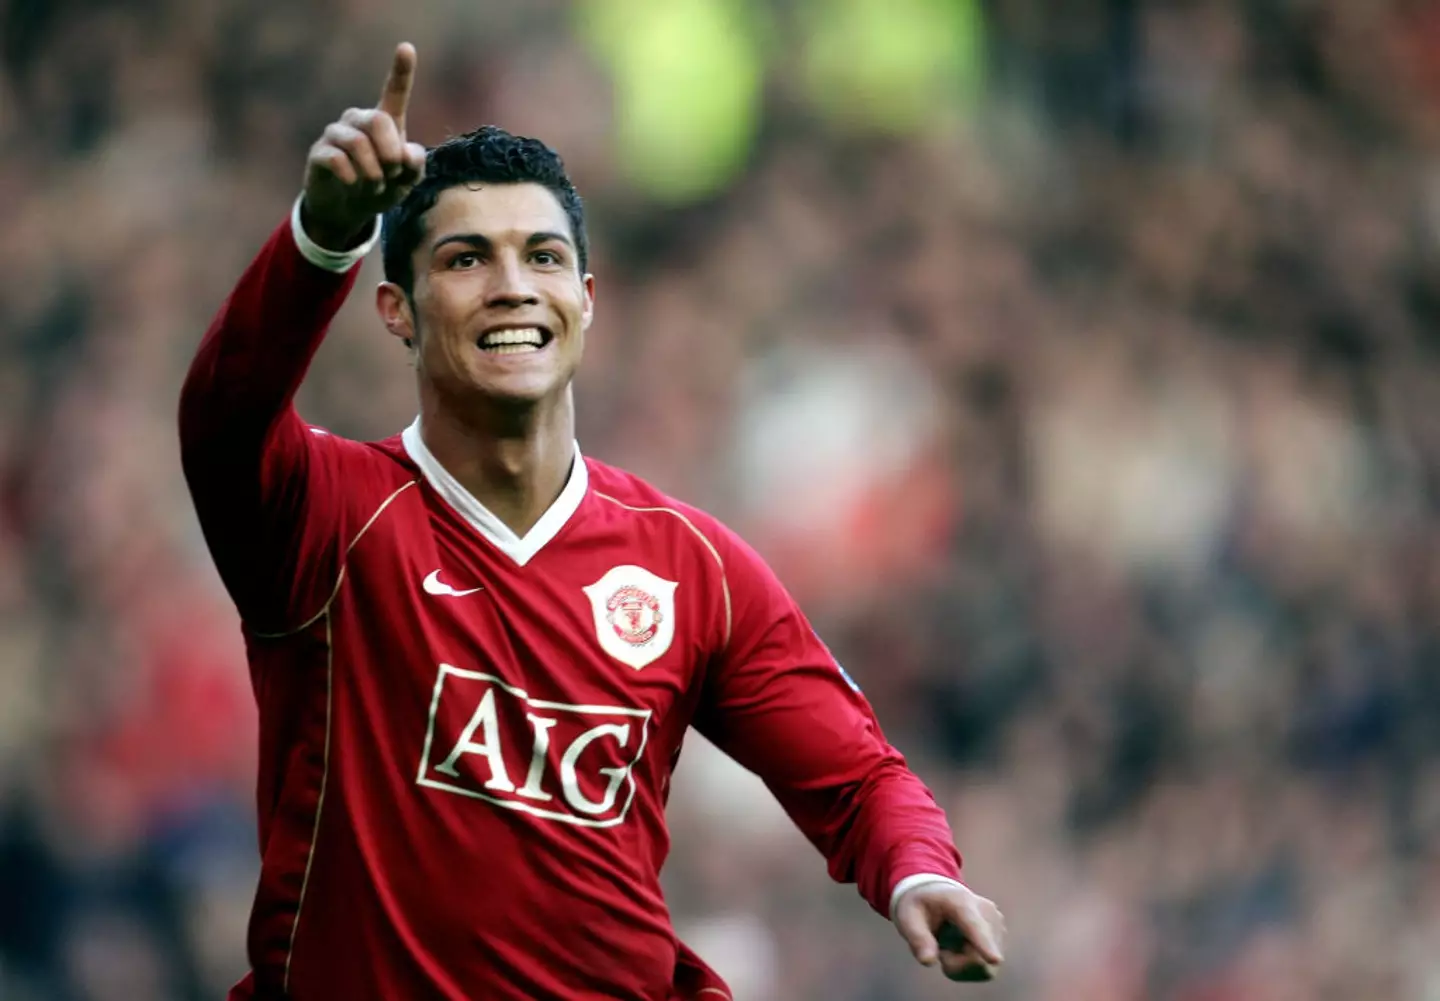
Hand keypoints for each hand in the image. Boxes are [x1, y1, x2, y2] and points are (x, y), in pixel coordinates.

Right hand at [301, 42, 427, 249]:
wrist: (348, 210)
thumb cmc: (381, 188)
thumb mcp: (406, 182)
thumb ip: (414, 166)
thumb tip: (407, 152)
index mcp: (385, 122)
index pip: (394, 92)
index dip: (401, 72)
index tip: (406, 48)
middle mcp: (359, 121)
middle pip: (377, 120)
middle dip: (390, 153)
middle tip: (393, 175)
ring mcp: (336, 134)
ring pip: (357, 143)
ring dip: (373, 173)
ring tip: (375, 187)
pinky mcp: (319, 152)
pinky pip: (336, 159)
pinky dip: (352, 177)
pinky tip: (353, 185)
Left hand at [893, 881, 1005, 982]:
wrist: (938, 893)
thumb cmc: (921, 905)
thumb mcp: (908, 917)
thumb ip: (917, 938)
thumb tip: (928, 961)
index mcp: (960, 901)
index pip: (973, 925)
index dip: (984, 944)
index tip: (995, 960)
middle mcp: (986, 912)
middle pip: (978, 956)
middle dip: (955, 964)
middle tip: (940, 951)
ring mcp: (997, 925)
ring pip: (984, 966)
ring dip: (962, 966)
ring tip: (949, 947)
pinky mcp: (1000, 939)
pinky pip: (987, 969)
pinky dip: (970, 967)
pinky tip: (960, 951)